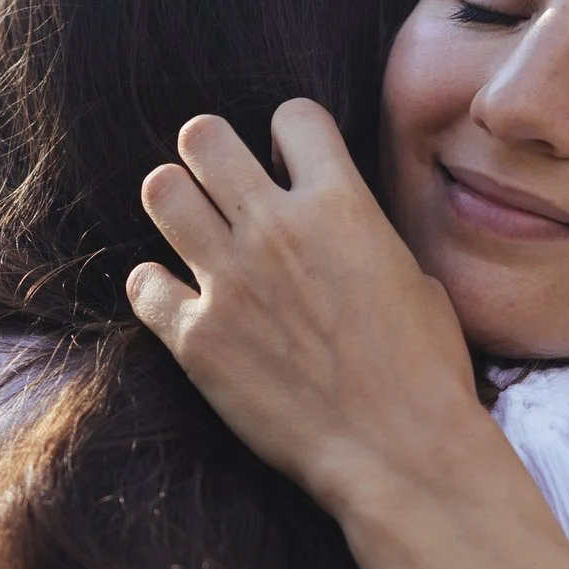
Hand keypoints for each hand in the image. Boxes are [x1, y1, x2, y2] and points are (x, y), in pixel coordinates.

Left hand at [128, 100, 495, 517]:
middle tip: (219, 189)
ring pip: (161, 192)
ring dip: (174, 206)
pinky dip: (155, 288)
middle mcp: (277, 228)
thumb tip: (340, 233)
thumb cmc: (425, 373)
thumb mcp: (415, 280)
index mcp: (342, 204)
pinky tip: (175, 301)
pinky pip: (142, 284)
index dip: (289, 137)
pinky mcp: (196, 338)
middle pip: (203, 137)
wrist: (400, 452)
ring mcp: (229, 281)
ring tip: (191, 232)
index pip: (292, 116)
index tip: (288, 166)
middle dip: (209, 156)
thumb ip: (364, 237)